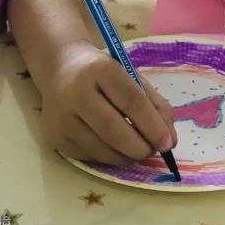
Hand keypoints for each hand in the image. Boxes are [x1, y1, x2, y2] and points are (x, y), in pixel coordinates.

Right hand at [41, 41, 176, 164]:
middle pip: (113, 130)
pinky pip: (89, 156)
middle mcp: (76, 93)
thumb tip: (169, 140)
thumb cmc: (104, 73)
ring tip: (138, 149)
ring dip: (126, 156)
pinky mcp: (55, 137)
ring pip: (101, 149)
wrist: (61, 67)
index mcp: (101, 70)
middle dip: (140, 147)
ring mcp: (61, 117)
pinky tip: (116, 147)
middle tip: (154, 151)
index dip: (152, 125)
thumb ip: (154, 104)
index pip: (131, 101)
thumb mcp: (131, 77)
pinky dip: (109, 157)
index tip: (167, 142)